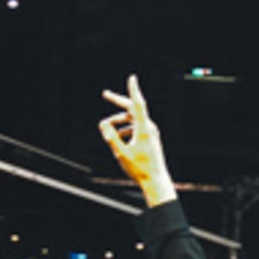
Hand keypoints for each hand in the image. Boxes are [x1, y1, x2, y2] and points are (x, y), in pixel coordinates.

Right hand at [98, 76, 172, 202]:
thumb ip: (111, 137)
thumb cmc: (139, 168)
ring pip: (131, 120)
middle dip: (118, 102)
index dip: (133, 90)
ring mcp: (150, 132)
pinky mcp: (149, 137)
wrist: (154, 179)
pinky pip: (135, 128)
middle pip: (132, 109)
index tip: (132, 78)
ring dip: (118, 122)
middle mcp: (149, 128)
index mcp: (144, 129)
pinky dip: (124, 130)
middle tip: (105, 94)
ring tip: (107, 129)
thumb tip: (103, 123)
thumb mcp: (121, 153)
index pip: (137, 105)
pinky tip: (118, 139)